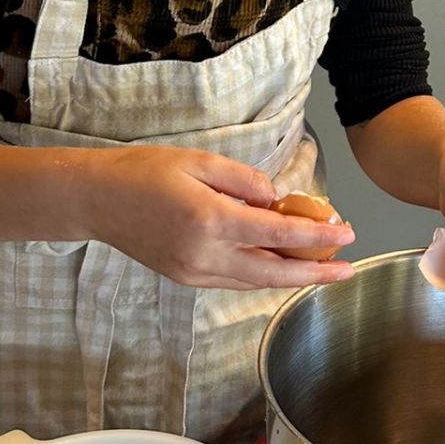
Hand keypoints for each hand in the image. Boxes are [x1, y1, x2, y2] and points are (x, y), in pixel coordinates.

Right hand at [85, 145, 354, 289]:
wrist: (96, 199)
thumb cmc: (145, 171)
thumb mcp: (200, 160)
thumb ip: (246, 181)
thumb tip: (279, 200)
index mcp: (211, 220)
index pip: (279, 235)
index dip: (318, 236)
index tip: (347, 233)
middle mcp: (205, 254)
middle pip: (274, 272)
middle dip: (316, 274)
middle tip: (348, 270)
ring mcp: (193, 272)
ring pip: (255, 282)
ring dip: (291, 278)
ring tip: (323, 269)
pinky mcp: (185, 278)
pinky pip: (234, 281)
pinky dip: (262, 276)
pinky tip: (280, 266)